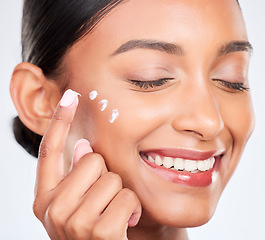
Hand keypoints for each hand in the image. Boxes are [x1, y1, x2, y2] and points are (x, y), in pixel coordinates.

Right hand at [33, 89, 141, 239]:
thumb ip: (77, 176)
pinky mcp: (98, 233)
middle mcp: (52, 209)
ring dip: (118, 195)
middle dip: (104, 176)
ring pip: (111, 178)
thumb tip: (81, 146)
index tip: (71, 96)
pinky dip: (132, 209)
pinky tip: (123, 226)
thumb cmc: (95, 230)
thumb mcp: (81, 203)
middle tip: (103, 201)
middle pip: (90, 159)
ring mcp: (73, 222)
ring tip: (112, 215)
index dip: (60, 121)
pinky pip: (126, 197)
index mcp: (45, 198)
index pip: (50, 150)